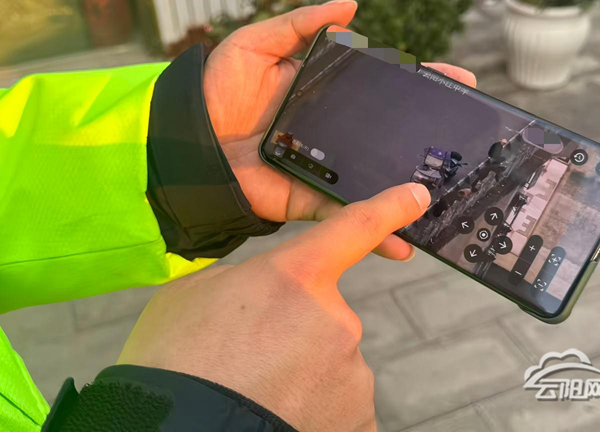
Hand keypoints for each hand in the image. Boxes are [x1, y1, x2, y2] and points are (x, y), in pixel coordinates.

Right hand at [118, 182, 430, 431]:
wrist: (176, 427)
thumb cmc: (176, 360)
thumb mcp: (197, 293)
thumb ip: (246, 278)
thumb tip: (264, 289)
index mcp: (296, 275)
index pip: (356, 227)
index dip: (389, 208)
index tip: (417, 197)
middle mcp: (336, 318)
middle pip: (325, 313)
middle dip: (294, 329)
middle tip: (250, 353)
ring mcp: (352, 372)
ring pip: (330, 360)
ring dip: (302, 372)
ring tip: (256, 386)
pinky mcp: (358, 417)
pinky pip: (339, 400)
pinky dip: (315, 406)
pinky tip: (280, 411)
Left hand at [204, 0, 475, 259]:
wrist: (187, 140)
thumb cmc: (217, 88)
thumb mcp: (257, 43)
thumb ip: (301, 25)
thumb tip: (351, 10)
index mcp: (324, 93)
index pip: (381, 85)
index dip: (417, 81)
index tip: (453, 79)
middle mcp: (332, 132)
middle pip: (388, 134)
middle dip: (428, 137)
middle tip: (467, 140)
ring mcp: (324, 167)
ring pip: (375, 180)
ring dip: (408, 192)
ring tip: (447, 198)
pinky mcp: (307, 199)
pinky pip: (344, 215)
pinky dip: (371, 230)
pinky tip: (402, 242)